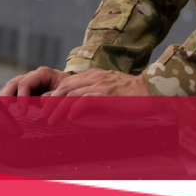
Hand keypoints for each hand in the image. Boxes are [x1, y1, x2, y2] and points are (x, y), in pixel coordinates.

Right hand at [0, 66, 69, 115]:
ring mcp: (28, 82)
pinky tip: (0, 108)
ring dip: (3, 97)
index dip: (21, 97)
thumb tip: (41, 100)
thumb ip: (54, 95)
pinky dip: (6, 100)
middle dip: (6, 96)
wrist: (75, 88)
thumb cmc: (71, 90)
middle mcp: (33, 76)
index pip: (26, 83)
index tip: (22, 113)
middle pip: (14, 83)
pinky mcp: (25, 91)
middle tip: (1, 109)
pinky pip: (12, 93)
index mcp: (43, 73)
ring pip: (10, 87)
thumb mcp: (66, 92)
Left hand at [40, 69, 157, 123]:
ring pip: (72, 94)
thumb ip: (92, 97)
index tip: (44, 106)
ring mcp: (100, 85)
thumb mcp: (108, 93)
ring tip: (51, 120)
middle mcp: (94, 77)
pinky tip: (70, 118)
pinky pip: (86, 100)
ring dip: (58, 107)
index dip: (54, 94)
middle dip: (51, 101)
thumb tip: (75, 108)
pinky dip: (75, 108)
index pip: (67, 82)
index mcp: (93, 76)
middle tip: (43, 115)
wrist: (152, 90)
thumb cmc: (131, 95)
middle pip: (65, 87)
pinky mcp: (107, 94)